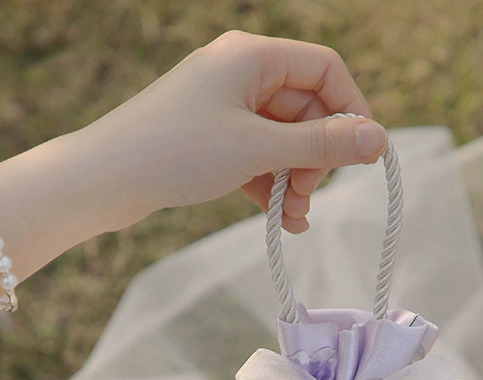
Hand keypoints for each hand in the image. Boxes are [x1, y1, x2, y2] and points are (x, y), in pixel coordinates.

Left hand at [78, 30, 387, 232]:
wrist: (103, 180)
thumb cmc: (176, 152)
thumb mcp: (258, 149)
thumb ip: (320, 145)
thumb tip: (379, 140)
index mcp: (252, 56)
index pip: (325, 70)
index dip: (350, 111)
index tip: (360, 156)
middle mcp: (240, 74)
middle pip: (305, 110)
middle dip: (315, 159)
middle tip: (307, 196)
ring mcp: (223, 108)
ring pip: (281, 139)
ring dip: (295, 179)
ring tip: (295, 218)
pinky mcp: (210, 140)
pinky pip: (257, 157)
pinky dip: (271, 185)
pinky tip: (282, 220)